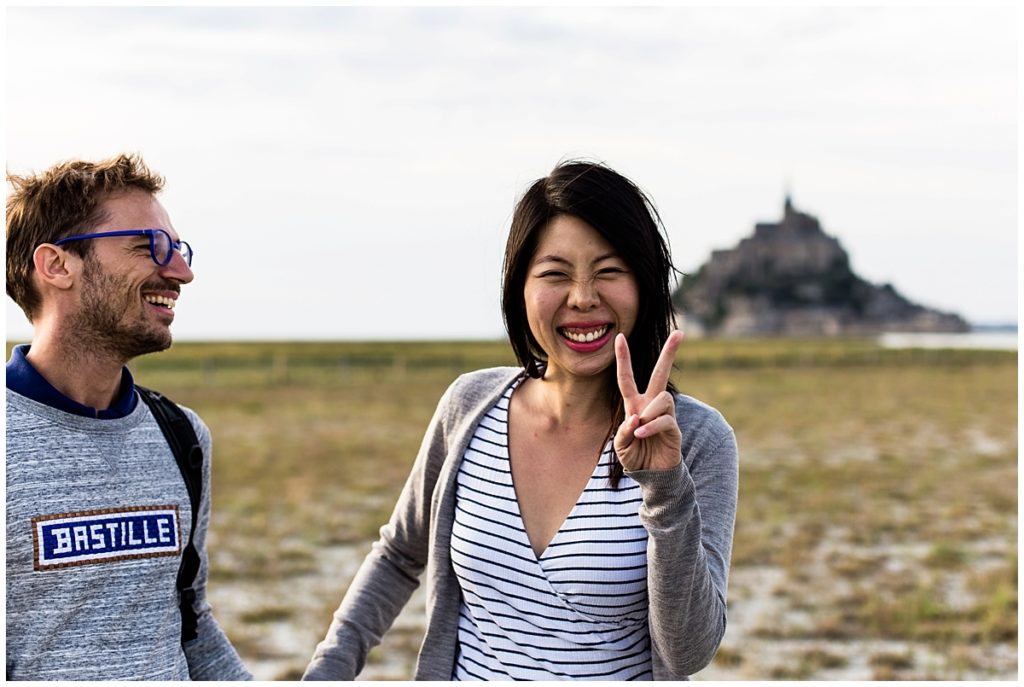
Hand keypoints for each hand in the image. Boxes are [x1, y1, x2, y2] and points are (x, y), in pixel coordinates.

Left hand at [613, 331, 683, 470]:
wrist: (652, 475)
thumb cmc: (636, 457)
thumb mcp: (620, 446)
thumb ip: (623, 432)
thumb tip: (636, 418)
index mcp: (634, 405)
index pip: (627, 378)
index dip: (623, 358)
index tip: (620, 336)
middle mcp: (651, 405)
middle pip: (660, 374)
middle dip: (670, 353)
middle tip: (680, 333)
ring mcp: (664, 414)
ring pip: (662, 398)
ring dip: (649, 413)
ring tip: (641, 430)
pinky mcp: (674, 427)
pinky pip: (665, 418)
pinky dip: (651, 426)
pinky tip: (643, 434)